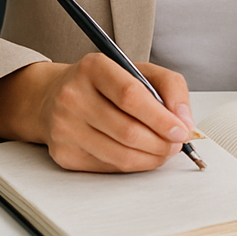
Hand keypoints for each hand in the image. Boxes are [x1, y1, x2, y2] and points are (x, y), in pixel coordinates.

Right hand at [0, 54, 193, 171]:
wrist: (52, 98)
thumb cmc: (103, 85)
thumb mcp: (136, 70)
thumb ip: (169, 86)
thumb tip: (184, 121)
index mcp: (93, 68)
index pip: (131, 96)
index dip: (161, 118)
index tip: (181, 129)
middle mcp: (72, 96)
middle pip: (128, 130)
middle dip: (162, 143)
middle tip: (177, 144)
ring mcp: (65, 127)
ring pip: (121, 155)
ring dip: (151, 158)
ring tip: (163, 150)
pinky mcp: (64, 154)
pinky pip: (109, 167)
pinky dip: (132, 165)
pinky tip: (139, 154)